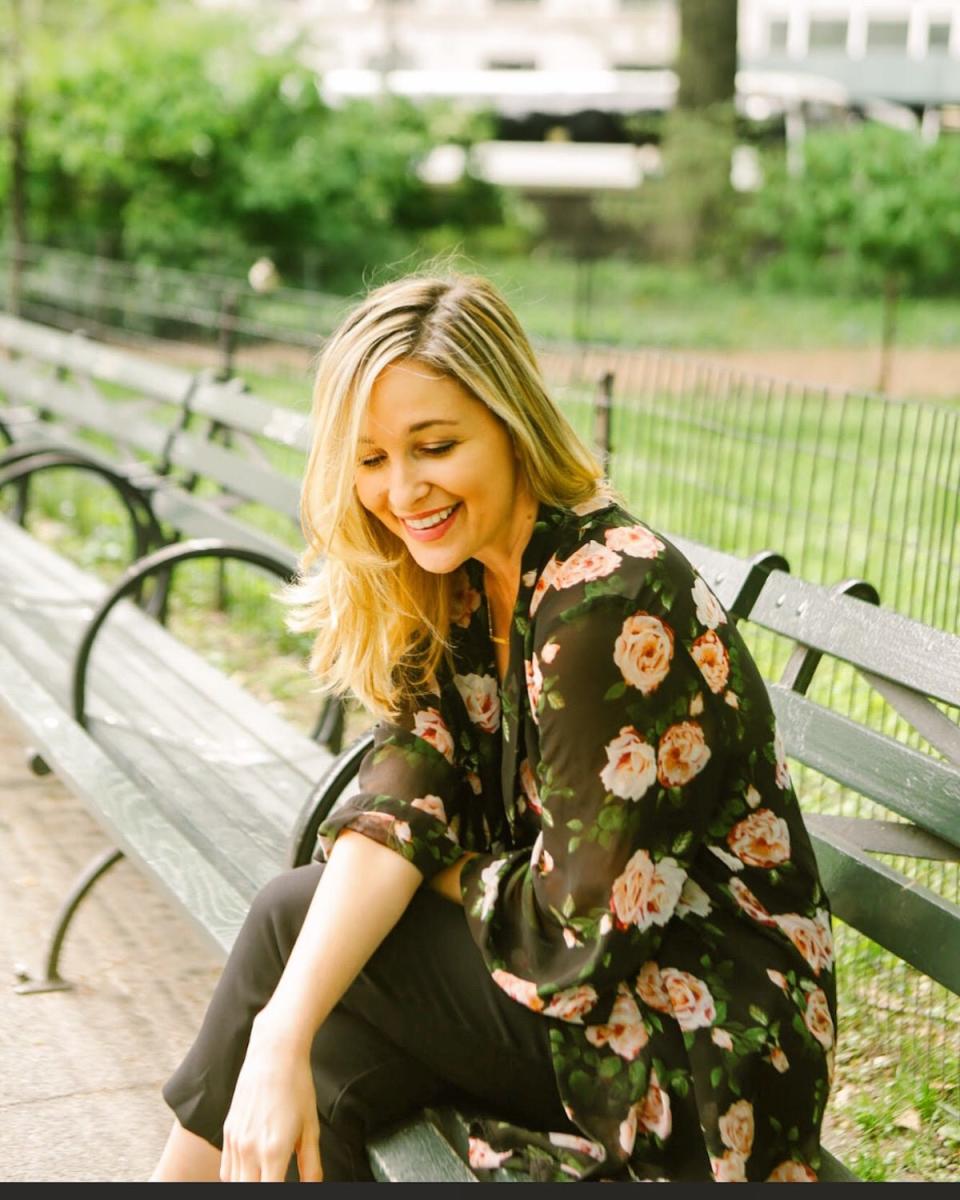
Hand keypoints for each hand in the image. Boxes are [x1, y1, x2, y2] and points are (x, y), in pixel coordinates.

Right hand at [220, 1015, 322, 1181]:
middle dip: (262, 1191)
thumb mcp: (311, 1126)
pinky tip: (250, 1173)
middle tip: (276, 1181)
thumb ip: (312, 1164)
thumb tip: (313, 1185)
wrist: (274, 1054)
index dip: (280, 1196)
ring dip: (249, 1185)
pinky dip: (236, 1178)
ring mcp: (235, 1141)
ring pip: (234, 1183)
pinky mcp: (227, 1132)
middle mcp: (250, 1149)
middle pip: (248, 1192)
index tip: (286, 1190)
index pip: (271, 1192)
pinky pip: (226, 1169)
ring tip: (265, 1177)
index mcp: (274, 1150)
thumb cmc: (296, 1085)